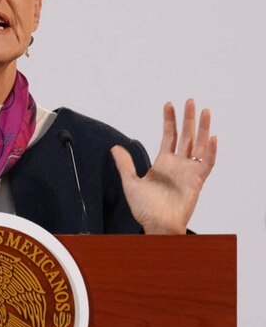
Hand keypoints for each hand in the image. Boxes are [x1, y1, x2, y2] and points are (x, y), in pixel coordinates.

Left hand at [111, 99, 216, 233]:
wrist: (156, 225)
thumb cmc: (145, 209)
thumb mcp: (130, 182)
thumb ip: (125, 164)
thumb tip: (115, 147)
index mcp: (163, 162)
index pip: (169, 136)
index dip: (169, 120)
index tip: (169, 105)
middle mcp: (177, 164)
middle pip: (186, 136)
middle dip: (188, 118)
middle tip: (190, 101)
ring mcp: (188, 171)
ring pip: (199, 145)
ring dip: (203, 128)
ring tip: (204, 111)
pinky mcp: (197, 181)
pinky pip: (207, 163)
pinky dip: (211, 151)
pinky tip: (212, 138)